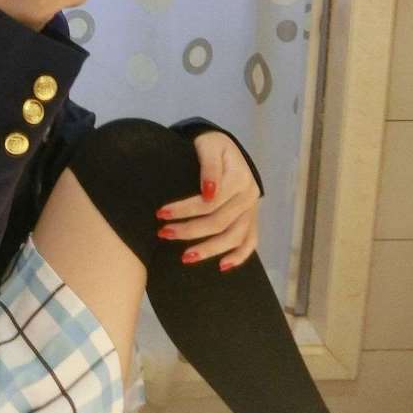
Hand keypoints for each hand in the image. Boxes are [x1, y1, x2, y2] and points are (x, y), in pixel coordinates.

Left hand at [154, 131, 260, 269]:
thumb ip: (209, 167)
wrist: (227, 149)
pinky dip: (239, 256)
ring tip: (185, 257)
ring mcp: (252, 210)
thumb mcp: (208, 146)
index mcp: (239, 178)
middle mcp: (249, 196)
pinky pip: (250, 242)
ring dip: (209, 249)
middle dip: (189, 230)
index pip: (209, 202)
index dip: (184, 209)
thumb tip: (208, 192)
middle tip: (163, 233)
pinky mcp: (252, 218)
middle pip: (218, 222)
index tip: (160, 213)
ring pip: (233, 237)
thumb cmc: (212, 146)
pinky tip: (221, 266)